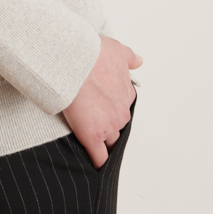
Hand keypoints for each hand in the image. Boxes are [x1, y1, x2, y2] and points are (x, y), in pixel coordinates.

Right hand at [62, 35, 141, 168]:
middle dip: (108, 124)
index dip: (111, 108)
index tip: (102, 106)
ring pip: (110, 141)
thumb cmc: (91, 53)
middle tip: (94, 120)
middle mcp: (121, 111)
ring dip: (103, 141)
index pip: (122, 107)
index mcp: (126, 93)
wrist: (74, 61)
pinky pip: (99, 157)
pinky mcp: (93, 136)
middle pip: (117, 125)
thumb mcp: (116, 49)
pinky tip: (94, 164)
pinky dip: (97, 161)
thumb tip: (139, 62)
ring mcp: (108, 126)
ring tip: (92, 142)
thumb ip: (129, 57)